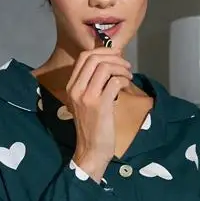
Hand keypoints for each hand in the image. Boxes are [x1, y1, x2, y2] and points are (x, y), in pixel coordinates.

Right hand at [67, 48, 131, 181]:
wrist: (91, 149)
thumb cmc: (93, 125)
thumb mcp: (88, 101)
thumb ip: (95, 83)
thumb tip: (111, 62)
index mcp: (71, 86)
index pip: (84, 57)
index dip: (103, 50)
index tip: (117, 54)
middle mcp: (76, 89)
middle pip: (94, 58)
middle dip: (114, 57)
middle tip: (126, 65)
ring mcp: (87, 97)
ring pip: (105, 68)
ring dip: (121, 68)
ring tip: (128, 76)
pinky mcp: (100, 105)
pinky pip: (114, 82)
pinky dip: (123, 79)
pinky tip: (126, 85)